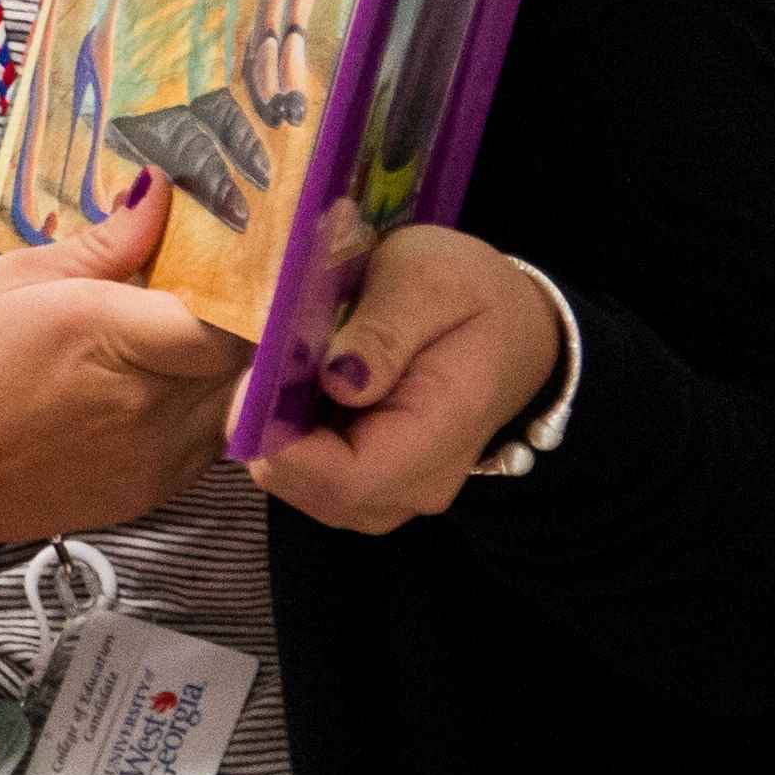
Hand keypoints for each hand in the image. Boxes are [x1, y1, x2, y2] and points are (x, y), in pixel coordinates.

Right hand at [0, 175, 253, 545]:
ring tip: (185, 339)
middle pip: (245, 357)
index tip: (244, 260)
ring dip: (225, 368)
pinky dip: (202, 410)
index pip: (231, 314)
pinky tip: (159, 388)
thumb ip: (105, 242)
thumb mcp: (15, 280)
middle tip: (220, 290)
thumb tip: (161, 190)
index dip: (248, 287)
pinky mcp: (152, 493)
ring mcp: (154, 456)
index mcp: (107, 334)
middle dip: (241, 321)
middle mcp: (145, 402)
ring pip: (235, 400)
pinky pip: (209, 440)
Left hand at [253, 224, 563, 532]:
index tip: (257, 375)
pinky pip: (309, 477)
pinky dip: (286, 437)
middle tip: (262, 361)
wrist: (517, 328)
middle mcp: (415, 486)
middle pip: (311, 489)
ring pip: (300, 487)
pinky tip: (295, 389)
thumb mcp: (432, 281)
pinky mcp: (370, 484)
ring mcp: (392, 493)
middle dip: (267, 431)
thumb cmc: (474, 295)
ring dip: (273, 433)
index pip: (345, 480)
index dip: (282, 440)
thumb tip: (338, 381)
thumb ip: (385, 329)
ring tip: (283, 368)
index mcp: (440, 435)